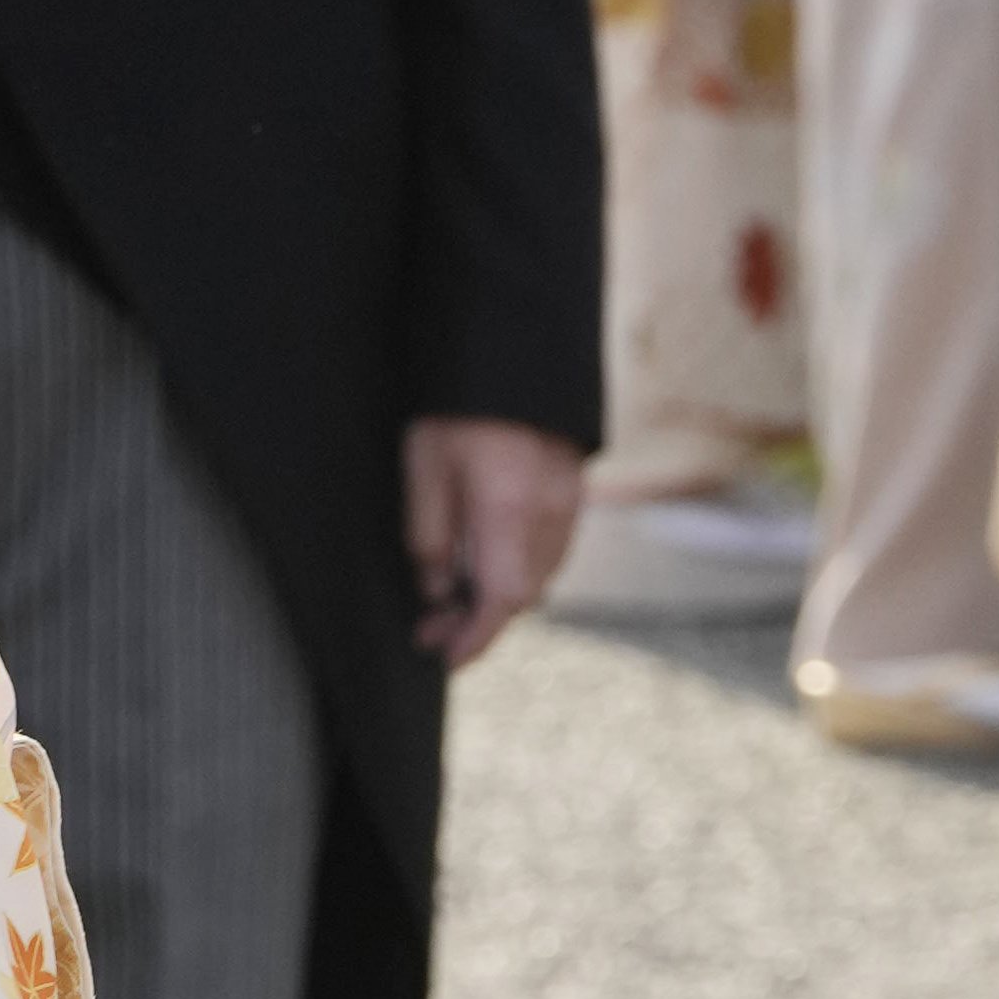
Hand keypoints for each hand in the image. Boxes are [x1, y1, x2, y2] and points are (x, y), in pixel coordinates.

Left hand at [404, 416, 587, 668]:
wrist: (513, 341)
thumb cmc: (460, 403)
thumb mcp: (424, 468)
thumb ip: (428, 538)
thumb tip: (435, 589)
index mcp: (510, 511)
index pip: (502, 601)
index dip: (475, 639)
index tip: (445, 657)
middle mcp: (550, 511)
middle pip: (523, 594)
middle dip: (478, 620)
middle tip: (432, 625)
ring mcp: (569, 497)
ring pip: (540, 572)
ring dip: (499, 593)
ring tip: (452, 592)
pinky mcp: (574, 483)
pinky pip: (550, 544)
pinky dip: (519, 565)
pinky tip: (486, 555)